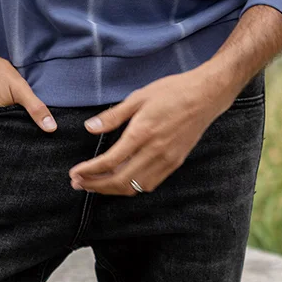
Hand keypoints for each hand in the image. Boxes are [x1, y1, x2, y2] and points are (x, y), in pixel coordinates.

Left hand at [67, 64, 238, 195]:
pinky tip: (120, 180)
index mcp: (142, 133)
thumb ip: (113, 116)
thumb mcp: (138, 97)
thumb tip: (89, 127)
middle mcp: (155, 152)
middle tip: (78, 183)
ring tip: (95, 184)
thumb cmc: (172, 92)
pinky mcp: (175, 163)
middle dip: (96, 186)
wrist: (206, 96)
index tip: (75, 172)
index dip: (89, 171)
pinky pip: (149, 184)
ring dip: (112, 189)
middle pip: (120, 181)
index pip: (110, 162)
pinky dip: (131, 186)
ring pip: (135, 187)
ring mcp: (167, 160)